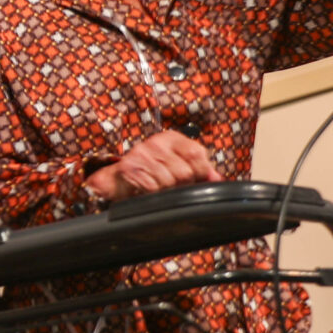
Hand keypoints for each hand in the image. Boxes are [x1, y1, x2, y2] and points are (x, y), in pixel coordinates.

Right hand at [86, 130, 221, 202]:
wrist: (115, 178)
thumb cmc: (150, 171)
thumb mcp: (176, 164)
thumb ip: (199, 169)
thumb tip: (217, 179)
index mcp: (172, 138)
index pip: (196, 154)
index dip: (200, 172)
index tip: (194, 179)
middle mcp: (157, 142)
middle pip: (185, 172)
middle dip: (181, 185)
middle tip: (171, 185)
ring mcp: (143, 153)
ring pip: (169, 181)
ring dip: (165, 191)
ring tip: (157, 187)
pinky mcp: (130, 167)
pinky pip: (153, 188)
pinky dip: (152, 194)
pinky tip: (148, 189)